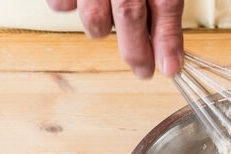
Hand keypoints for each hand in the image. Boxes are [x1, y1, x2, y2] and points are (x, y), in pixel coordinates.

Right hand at [46, 0, 183, 78]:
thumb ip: (161, 1)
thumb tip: (168, 44)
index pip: (166, 5)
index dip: (168, 41)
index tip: (171, 69)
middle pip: (129, 16)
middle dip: (137, 52)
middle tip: (143, 70)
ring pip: (94, 18)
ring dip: (102, 29)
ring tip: (107, 24)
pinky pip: (59, 5)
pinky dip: (67, 9)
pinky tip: (78, 5)